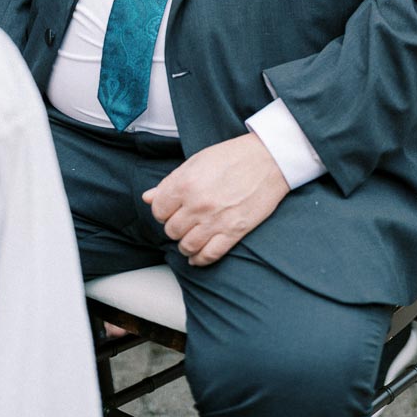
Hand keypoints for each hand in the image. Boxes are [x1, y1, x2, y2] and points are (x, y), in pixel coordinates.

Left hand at [143, 133, 288, 266]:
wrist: (268, 159)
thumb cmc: (233, 156)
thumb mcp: (196, 161)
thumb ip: (170, 182)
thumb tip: (148, 197)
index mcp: (185, 183)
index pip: (158, 210)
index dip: (162, 211)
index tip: (170, 209)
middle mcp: (197, 204)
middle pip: (171, 230)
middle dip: (174, 226)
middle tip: (183, 221)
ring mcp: (215, 220)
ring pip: (187, 246)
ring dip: (185, 244)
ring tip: (190, 237)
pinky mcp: (233, 232)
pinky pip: (209, 255)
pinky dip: (200, 259)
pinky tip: (197, 256)